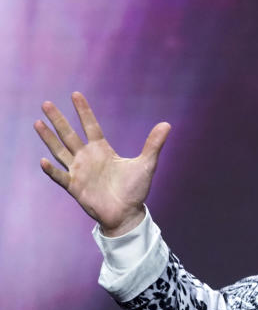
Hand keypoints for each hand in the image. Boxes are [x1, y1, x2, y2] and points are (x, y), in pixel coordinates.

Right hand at [35, 92, 170, 236]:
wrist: (127, 214)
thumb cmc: (135, 190)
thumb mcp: (146, 165)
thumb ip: (153, 145)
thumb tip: (167, 124)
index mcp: (102, 150)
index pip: (91, 126)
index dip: (83, 111)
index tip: (75, 94)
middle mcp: (87, 158)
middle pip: (69, 135)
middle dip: (58, 120)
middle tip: (46, 103)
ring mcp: (79, 171)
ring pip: (60, 151)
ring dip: (49, 138)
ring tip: (38, 123)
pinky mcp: (74, 187)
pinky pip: (60, 176)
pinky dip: (52, 170)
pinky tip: (43, 161)